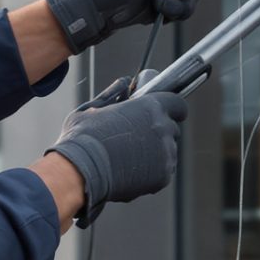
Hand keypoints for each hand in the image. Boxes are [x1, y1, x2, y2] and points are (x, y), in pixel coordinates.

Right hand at [44, 74, 185, 227]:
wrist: (82, 172)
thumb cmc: (83, 138)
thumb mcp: (92, 108)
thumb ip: (112, 94)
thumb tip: (123, 83)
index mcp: (150, 107)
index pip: (178, 104)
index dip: (171, 108)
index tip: (163, 113)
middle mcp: (163, 129)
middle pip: (172, 128)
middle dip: (159, 131)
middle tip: (136, 138)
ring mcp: (166, 154)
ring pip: (168, 151)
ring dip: (156, 152)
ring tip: (129, 157)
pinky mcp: (163, 176)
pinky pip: (163, 170)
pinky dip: (152, 171)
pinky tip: (132, 170)